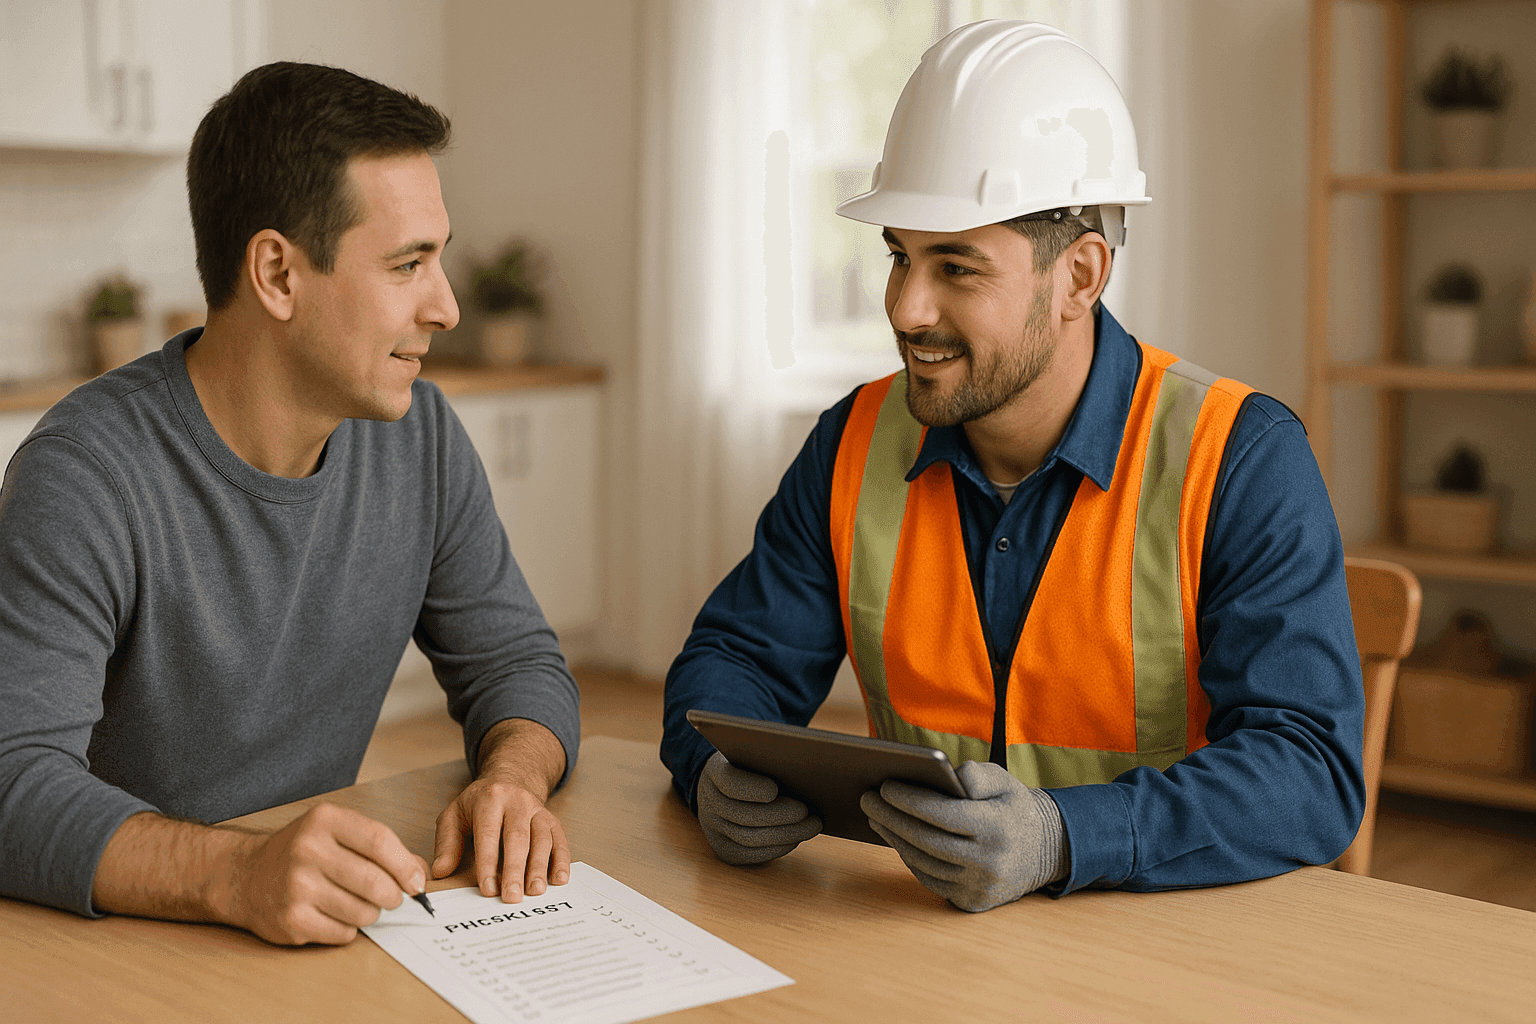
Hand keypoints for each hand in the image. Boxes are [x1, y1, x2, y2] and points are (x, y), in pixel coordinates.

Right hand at [223, 802, 428, 944]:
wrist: (248, 875)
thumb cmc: (303, 852)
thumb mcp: (338, 832)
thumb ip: (381, 846)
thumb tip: (420, 874)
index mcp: (325, 821)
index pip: (380, 841)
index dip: (406, 866)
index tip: (416, 882)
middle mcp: (308, 850)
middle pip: (375, 882)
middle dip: (394, 896)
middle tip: (393, 898)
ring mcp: (297, 887)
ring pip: (363, 912)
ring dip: (371, 913)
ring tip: (358, 903)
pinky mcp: (291, 920)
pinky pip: (344, 933)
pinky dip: (349, 929)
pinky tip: (335, 915)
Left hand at [432, 772, 568, 902]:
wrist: (509, 780)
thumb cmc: (478, 804)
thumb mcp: (454, 815)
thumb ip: (447, 843)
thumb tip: (441, 871)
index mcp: (490, 799)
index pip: (489, 833)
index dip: (488, 862)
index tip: (488, 889)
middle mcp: (517, 801)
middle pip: (518, 838)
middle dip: (515, 869)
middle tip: (512, 897)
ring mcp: (538, 810)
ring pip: (542, 839)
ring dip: (539, 867)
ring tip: (535, 892)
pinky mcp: (552, 819)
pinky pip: (559, 839)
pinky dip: (561, 860)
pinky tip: (559, 879)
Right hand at [696, 751, 821, 864]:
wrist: (721, 789)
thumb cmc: (749, 768)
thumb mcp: (752, 756)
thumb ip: (768, 760)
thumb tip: (802, 770)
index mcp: (714, 772)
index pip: (729, 782)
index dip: (751, 788)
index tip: (774, 790)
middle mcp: (709, 802)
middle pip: (743, 815)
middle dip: (779, 816)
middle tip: (806, 812)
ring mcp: (713, 829)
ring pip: (749, 838)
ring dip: (785, 834)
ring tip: (811, 826)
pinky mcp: (723, 850)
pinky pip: (751, 854)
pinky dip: (776, 849)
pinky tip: (795, 839)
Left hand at [860, 760, 1067, 912]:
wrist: (1043, 852)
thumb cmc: (1013, 809)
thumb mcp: (1004, 781)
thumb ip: (977, 774)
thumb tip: (948, 775)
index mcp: (998, 829)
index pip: (943, 815)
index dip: (910, 801)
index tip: (885, 786)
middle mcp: (989, 863)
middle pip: (926, 840)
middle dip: (891, 817)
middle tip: (867, 799)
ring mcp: (979, 887)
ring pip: (923, 862)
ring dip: (894, 838)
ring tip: (875, 815)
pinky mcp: (971, 903)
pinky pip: (929, 879)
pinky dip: (909, 857)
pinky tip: (896, 837)